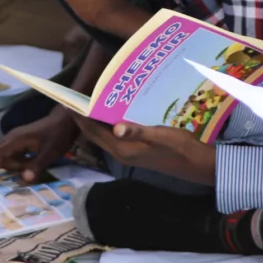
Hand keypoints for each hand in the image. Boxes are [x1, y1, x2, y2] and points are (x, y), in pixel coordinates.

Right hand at [0, 108, 79, 184]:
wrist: (64, 120)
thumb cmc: (58, 135)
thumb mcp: (51, 152)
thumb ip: (38, 165)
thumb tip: (24, 180)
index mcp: (17, 139)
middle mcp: (11, 138)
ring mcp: (13, 140)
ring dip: (3, 167)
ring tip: (22, 166)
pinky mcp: (17, 143)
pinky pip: (6, 155)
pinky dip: (3, 163)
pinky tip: (16, 167)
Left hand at [71, 114, 215, 185]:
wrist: (195, 163)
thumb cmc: (179, 147)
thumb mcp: (160, 136)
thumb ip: (138, 131)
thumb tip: (116, 127)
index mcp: (123, 150)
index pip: (94, 132)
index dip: (80, 118)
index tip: (68, 102)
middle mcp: (122, 153)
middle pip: (95, 135)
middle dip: (83, 119)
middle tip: (73, 100)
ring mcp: (129, 154)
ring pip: (104, 136)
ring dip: (95, 122)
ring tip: (90, 103)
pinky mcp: (136, 152)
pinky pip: (115, 137)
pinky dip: (108, 125)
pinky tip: (114, 114)